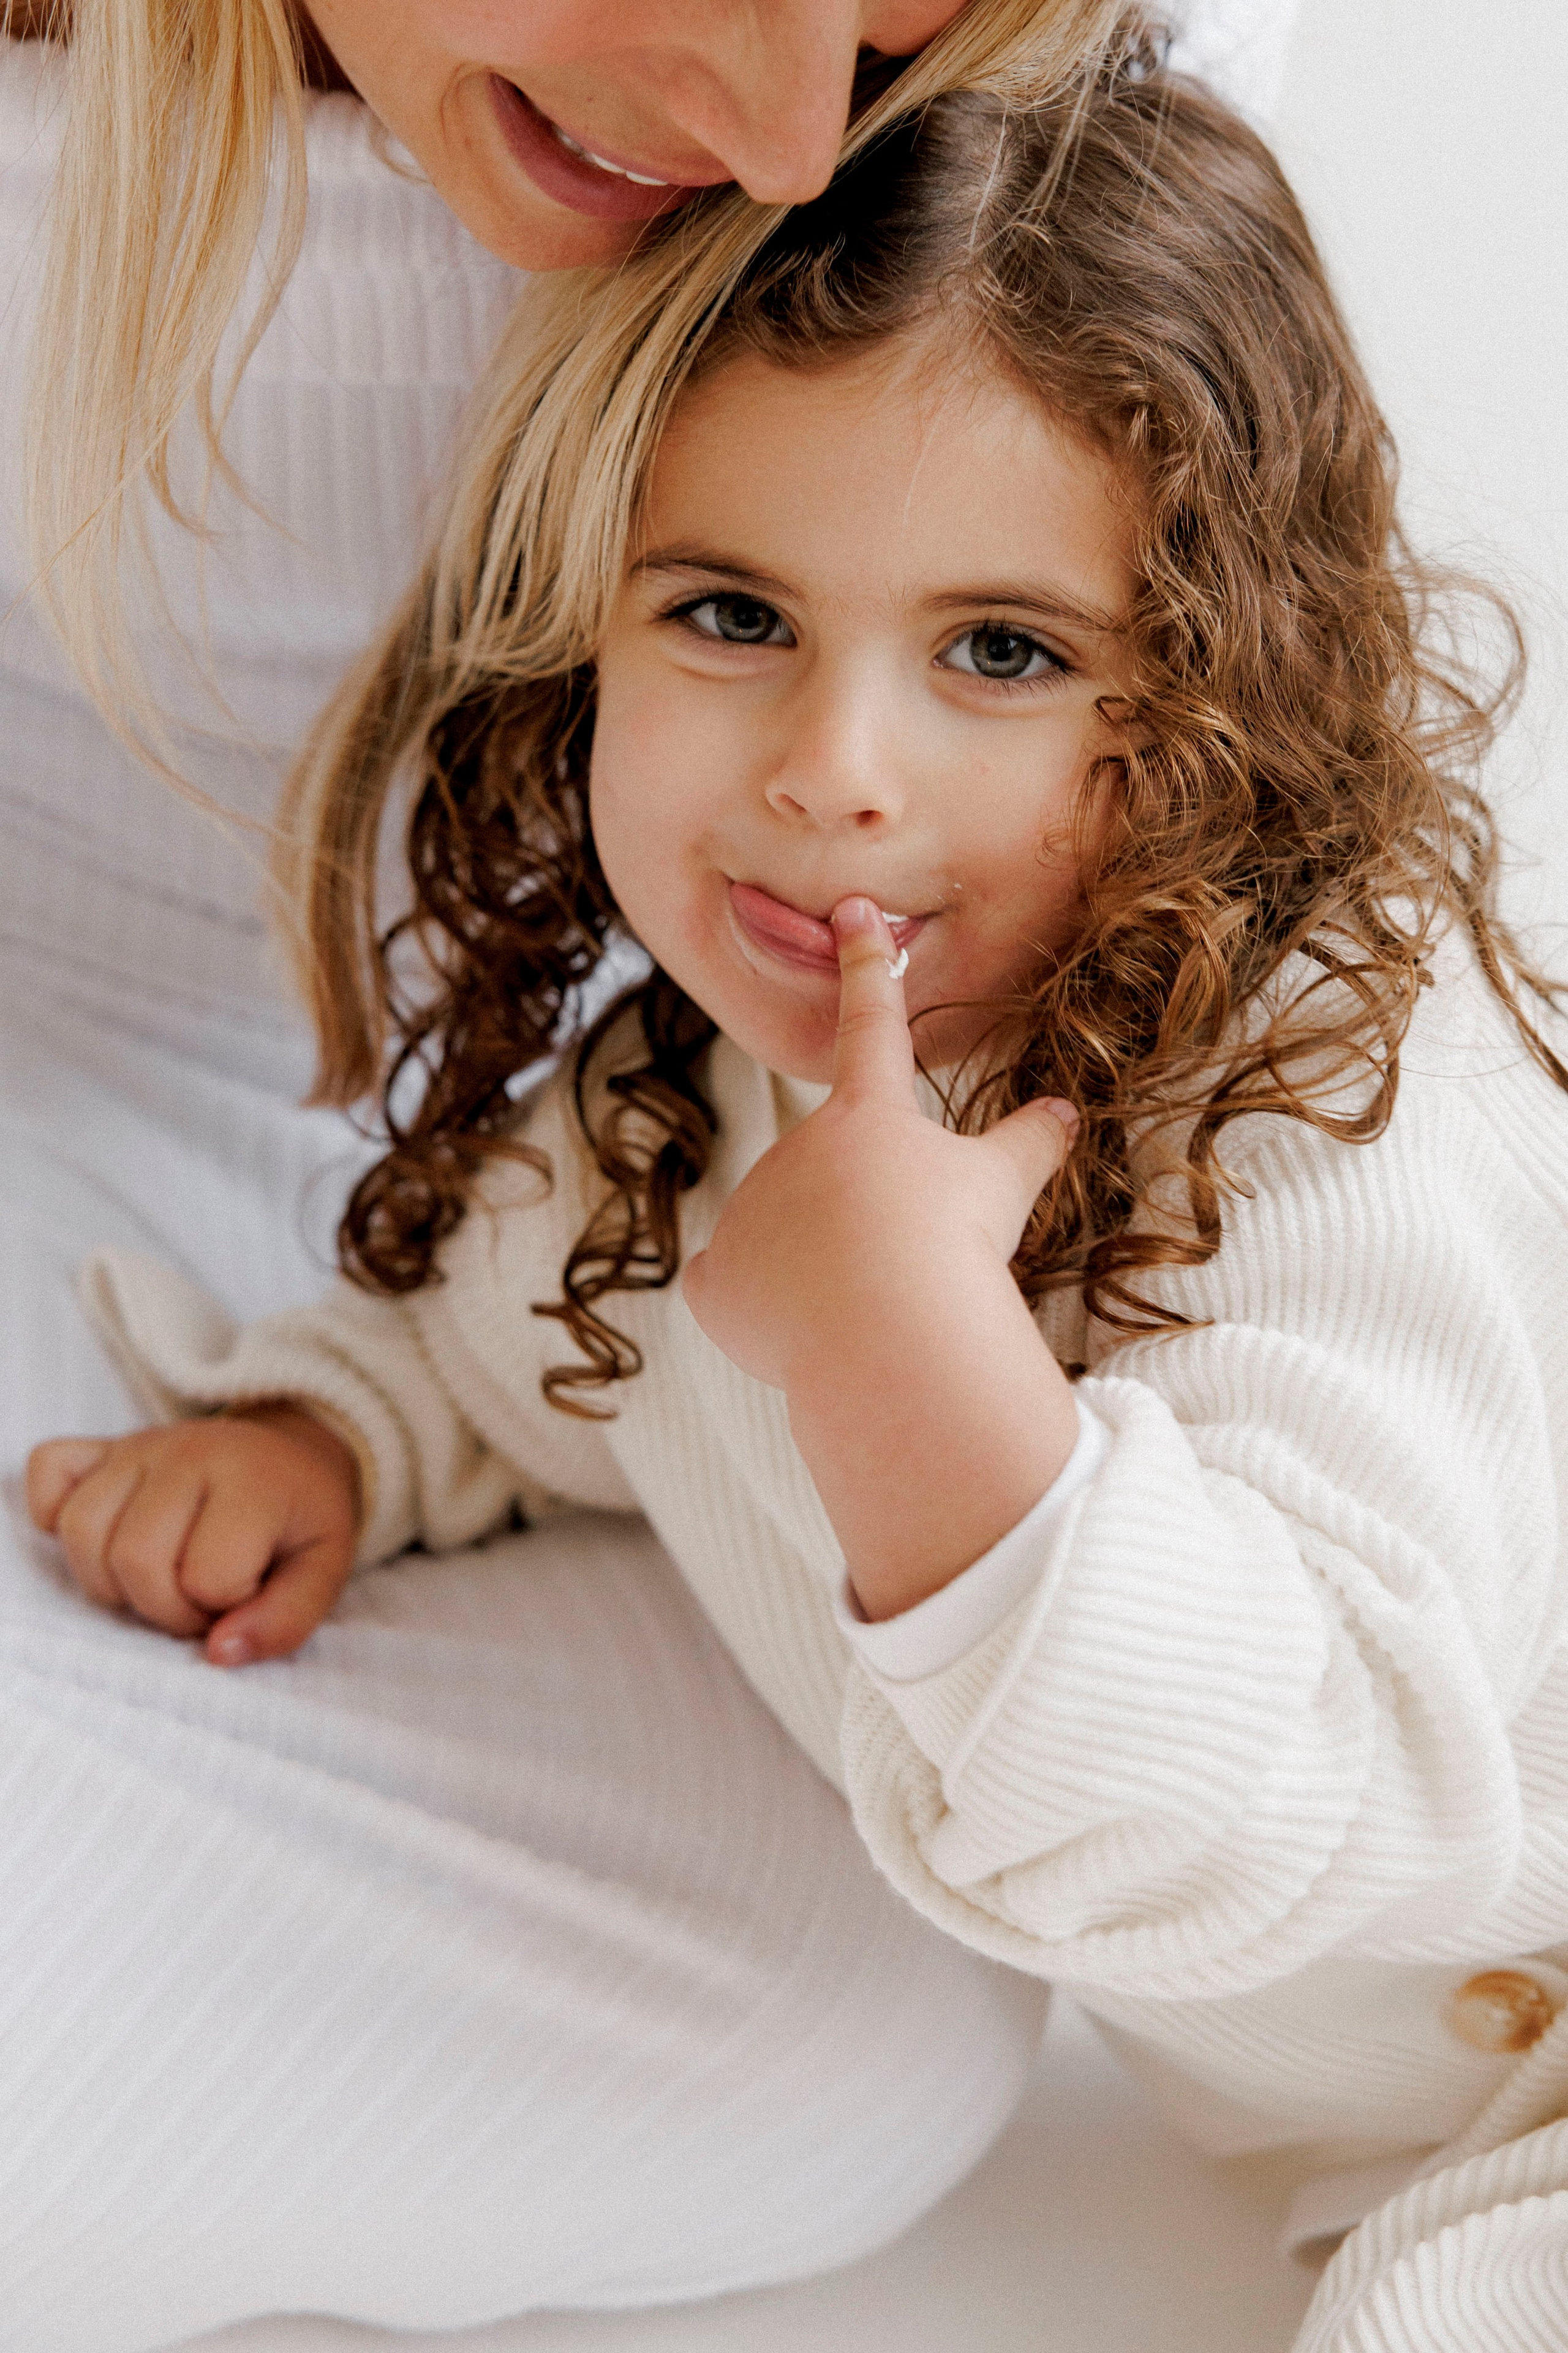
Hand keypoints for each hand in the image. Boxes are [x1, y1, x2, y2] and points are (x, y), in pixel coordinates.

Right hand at [26, 1407, 361, 1665]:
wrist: (293, 1455)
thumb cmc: (302, 1521)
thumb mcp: (325, 1571)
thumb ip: (285, 1621)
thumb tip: (219, 1655)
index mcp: (251, 1481)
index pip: (207, 1577)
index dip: (223, 1606)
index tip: (245, 1595)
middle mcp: (188, 1452)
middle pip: (134, 1559)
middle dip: (165, 1607)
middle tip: (200, 1599)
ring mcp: (139, 1447)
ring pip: (81, 1532)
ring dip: (113, 1581)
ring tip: (160, 1578)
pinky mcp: (104, 1448)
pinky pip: (49, 1476)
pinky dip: (57, 1515)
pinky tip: (108, 1538)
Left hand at [682, 897, 1079, 1616]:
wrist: (890, 1332)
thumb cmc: (953, 1249)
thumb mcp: (1003, 1188)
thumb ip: (1027, 1143)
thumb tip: (1065, 1113)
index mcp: (867, 1115)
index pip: (874, 1023)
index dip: (868, 964)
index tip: (852, 911)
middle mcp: (794, 1149)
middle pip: (831, 1176)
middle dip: (863, 1216)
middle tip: (907, 1261)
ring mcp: (749, 1212)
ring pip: (785, 1236)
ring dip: (818, 1265)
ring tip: (865, 1310)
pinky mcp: (716, 1279)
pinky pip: (725, 1287)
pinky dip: (753, 1305)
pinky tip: (792, 1327)